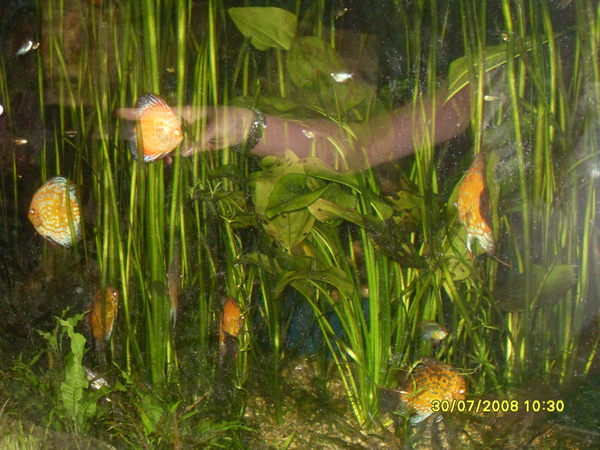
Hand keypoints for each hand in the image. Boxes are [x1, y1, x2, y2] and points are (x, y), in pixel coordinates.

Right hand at [115, 105, 254, 155]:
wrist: (242, 128)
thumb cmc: (229, 119)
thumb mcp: (215, 126)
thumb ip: (199, 138)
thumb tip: (184, 153)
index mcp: (184, 112)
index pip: (158, 112)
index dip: (138, 112)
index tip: (119, 113)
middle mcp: (181, 123)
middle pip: (156, 128)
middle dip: (142, 134)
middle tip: (129, 143)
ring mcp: (185, 135)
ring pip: (164, 142)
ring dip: (156, 150)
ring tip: (150, 159)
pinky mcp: (192, 146)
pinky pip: (177, 152)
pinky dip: (170, 157)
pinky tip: (166, 163)